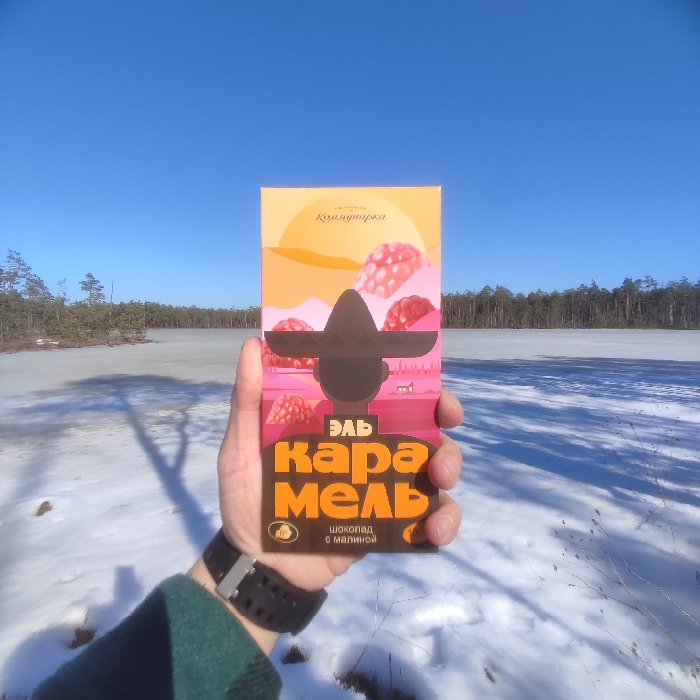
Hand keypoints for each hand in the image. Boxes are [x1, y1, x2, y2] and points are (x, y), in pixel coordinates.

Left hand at [217, 337, 463, 592]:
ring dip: (450, 468)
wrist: (257, 564)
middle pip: (424, 432)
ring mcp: (384, 490)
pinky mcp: (389, 528)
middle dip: (442, 424)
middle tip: (445, 429)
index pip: (388, 397)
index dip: (417, 386)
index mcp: (344, 427)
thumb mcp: (242, 447)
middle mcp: (371, 453)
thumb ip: (247, 401)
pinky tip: (434, 531)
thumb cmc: (249, 500)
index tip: (432, 385)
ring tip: (438, 481)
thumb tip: (253, 345)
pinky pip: (428, 521)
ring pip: (435, 472)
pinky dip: (442, 523)